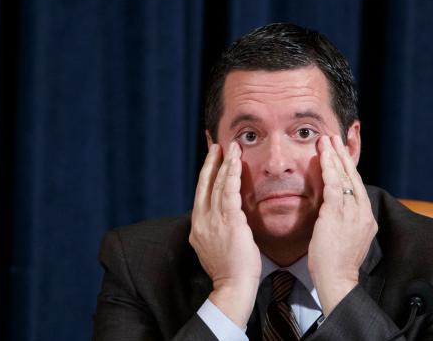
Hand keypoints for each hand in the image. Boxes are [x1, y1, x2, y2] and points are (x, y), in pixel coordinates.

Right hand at [189, 142, 261, 326]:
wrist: (233, 287)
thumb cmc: (230, 270)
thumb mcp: (215, 246)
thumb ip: (215, 229)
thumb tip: (221, 218)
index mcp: (197, 227)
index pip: (201, 194)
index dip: (205, 174)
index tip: (210, 159)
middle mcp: (201, 221)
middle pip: (205, 184)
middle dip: (211, 163)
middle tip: (217, 145)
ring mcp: (213, 220)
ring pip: (217, 185)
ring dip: (225, 163)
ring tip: (231, 147)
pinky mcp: (229, 221)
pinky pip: (229, 192)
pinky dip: (232, 174)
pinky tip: (236, 162)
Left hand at [308, 135, 377, 315]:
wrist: (337, 280)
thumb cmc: (337, 264)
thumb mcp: (347, 239)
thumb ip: (346, 222)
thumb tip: (337, 212)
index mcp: (366, 218)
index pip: (358, 187)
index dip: (349, 168)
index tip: (342, 154)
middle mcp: (363, 212)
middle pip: (354, 177)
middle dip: (343, 155)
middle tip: (335, 137)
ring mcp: (352, 212)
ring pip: (344, 177)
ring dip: (334, 156)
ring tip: (327, 140)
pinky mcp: (337, 214)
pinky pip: (333, 185)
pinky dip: (328, 169)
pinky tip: (322, 156)